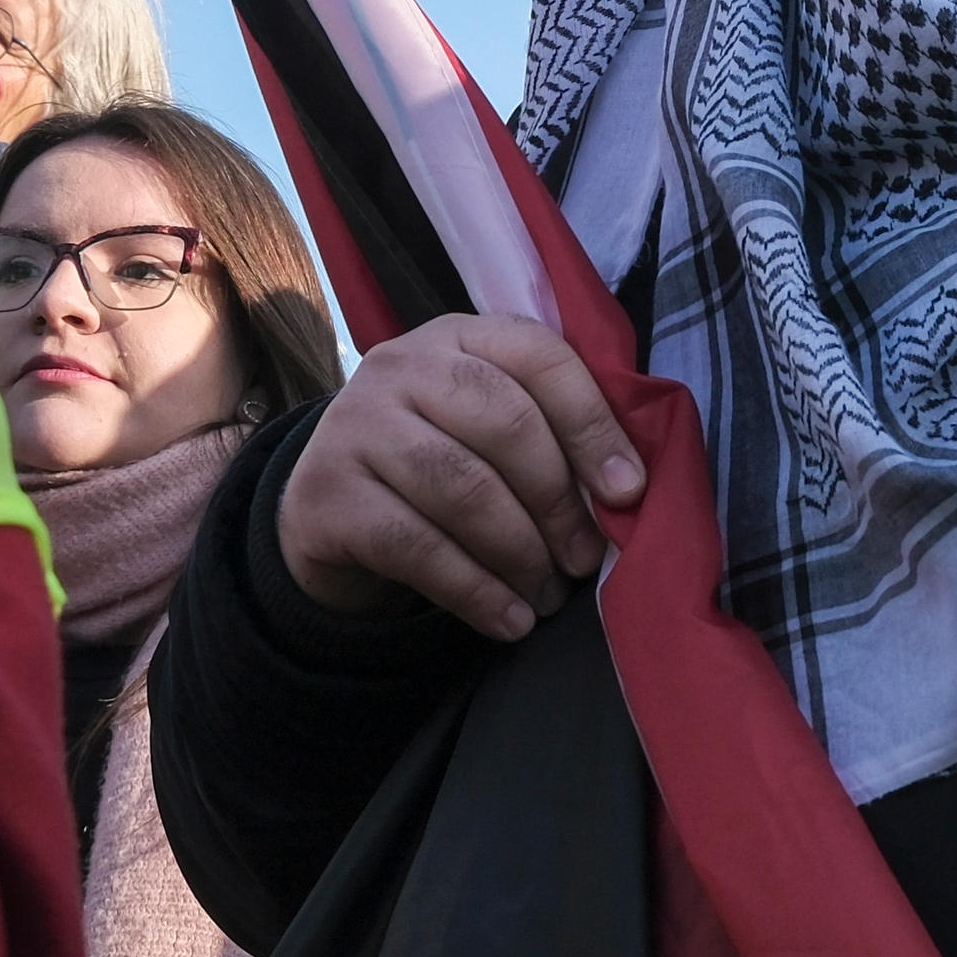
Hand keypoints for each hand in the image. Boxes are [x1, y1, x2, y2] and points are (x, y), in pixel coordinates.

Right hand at [275, 314, 644, 639]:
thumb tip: (627, 490)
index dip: (593, 425)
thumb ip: (549, 434)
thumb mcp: (486, 430)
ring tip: (548, 596)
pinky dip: (476, 591)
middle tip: (584, 559)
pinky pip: (417, 546)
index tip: (628, 492)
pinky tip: (510, 620)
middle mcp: (400, 366)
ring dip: (521, 554)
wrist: (328, 513)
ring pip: (463, 488)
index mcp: (458, 337)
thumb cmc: (437, 466)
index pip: (540, 358)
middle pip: (505, 424)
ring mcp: (355, 425)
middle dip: (558, 502)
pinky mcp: (328, 493)